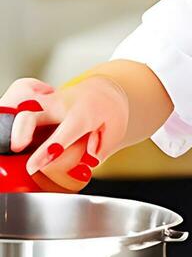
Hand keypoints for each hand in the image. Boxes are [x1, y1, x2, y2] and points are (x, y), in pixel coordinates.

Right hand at [0, 75, 128, 191]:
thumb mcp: (115, 131)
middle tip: (16, 149)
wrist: (104, 90)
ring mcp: (46, 99)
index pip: (62, 135)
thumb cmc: (108, 112)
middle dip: (19, 131)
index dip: (46, 151)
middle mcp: (61, 104)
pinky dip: (9, 106)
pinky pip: (18, 96)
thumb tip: (87, 160)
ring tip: (9, 137)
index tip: (32, 166)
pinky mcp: (36, 98)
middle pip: (31, 114)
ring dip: (9, 116)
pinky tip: (9, 116)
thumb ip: (101, 148)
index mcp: (82, 115)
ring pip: (20, 101)